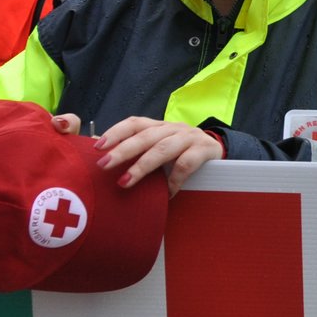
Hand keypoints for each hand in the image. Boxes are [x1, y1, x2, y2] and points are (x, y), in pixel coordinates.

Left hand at [90, 116, 223, 196]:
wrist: (219, 153)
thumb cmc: (183, 154)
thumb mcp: (161, 148)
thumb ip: (141, 152)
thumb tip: (107, 164)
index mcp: (159, 126)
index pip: (135, 123)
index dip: (115, 132)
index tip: (97, 147)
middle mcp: (173, 128)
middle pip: (145, 136)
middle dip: (122, 150)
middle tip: (104, 165)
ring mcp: (190, 137)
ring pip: (162, 149)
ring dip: (142, 166)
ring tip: (125, 181)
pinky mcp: (205, 149)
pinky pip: (185, 164)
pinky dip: (174, 180)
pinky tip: (167, 193)